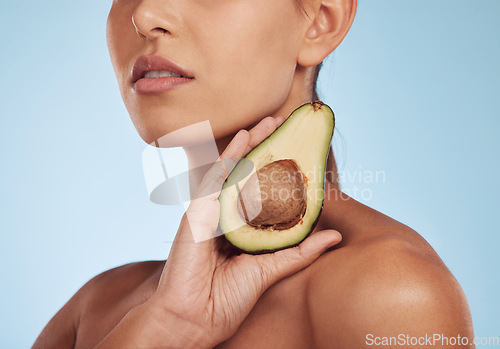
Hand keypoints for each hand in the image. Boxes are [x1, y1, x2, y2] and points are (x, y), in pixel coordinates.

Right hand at [96, 116, 341, 347]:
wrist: (195, 320)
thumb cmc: (227, 300)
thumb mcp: (271, 270)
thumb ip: (300, 251)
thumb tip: (335, 236)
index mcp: (240, 229)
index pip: (260, 191)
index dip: (276, 170)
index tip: (295, 153)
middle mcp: (225, 215)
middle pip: (246, 175)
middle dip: (264, 149)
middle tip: (283, 126)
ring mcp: (210, 211)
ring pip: (232, 170)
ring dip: (250, 144)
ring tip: (269, 123)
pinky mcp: (197, 212)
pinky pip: (215, 177)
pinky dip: (229, 156)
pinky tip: (243, 137)